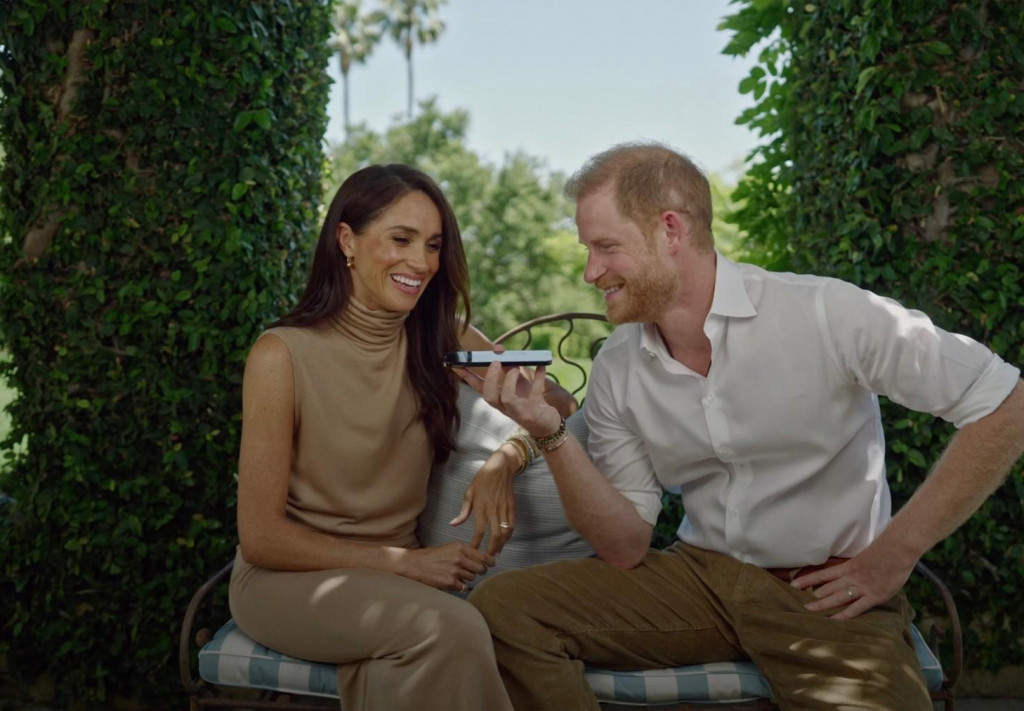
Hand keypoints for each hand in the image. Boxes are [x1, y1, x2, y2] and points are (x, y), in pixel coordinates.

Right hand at [400, 543, 495, 591]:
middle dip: (479, 571)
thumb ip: (464, 553)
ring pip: (472, 578)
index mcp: (460, 547)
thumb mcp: (449, 548)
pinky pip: (463, 587)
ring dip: (467, 578)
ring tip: (456, 575)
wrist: (413, 564)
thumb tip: (481, 559)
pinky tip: (450, 581)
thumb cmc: (431, 557)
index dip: (490, 561)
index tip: (492, 563)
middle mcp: (460, 558)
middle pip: (480, 569)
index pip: (483, 556)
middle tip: (474, 572)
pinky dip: (459, 586)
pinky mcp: (450, 582)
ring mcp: (455, 570)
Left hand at [450, 445, 517, 554]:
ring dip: (502, 544)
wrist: (500, 467)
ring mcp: (504, 509)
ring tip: (496, 552)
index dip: (476, 543)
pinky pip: (512, 525)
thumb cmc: (482, 479)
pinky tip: (504, 540)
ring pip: (506, 532)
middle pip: (495, 535)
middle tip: (487, 558)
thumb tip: (454, 524)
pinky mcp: (512, 507)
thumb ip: (463, 511)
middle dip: (492, 549)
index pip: (479, 531)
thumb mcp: (469, 493)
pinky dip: (509, 535)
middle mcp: (494, 509)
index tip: (473, 551)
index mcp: (481, 507)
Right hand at [455, 362, 561, 436]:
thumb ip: (507, 366)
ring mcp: (519, 410)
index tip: (457, 364)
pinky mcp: (534, 411)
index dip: (467, 377)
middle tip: (495, 362)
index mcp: (498, 399)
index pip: (479, 388)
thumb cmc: (528, 400)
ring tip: (515, 366)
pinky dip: (538, 378)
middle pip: (489, 397)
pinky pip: (535, 393)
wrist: (546, 425)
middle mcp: (505, 407)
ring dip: (510, 381)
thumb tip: (498, 347)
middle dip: (490, 379)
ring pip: (507, 399)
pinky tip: (541, 366)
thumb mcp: (517, 383)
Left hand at [792, 542, 916, 618]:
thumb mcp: (864, 557)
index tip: (793, 584)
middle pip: (827, 588)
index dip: (807, 580)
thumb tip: (846, 572)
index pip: (822, 574)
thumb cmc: (884, 551)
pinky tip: (834, 620)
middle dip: (813, 597)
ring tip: (809, 611)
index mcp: (848, 567)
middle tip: (798, 604)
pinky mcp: (875, 596)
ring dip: (823, 605)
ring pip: (838, 598)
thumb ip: (854, 566)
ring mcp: (862, 587)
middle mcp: (851, 577)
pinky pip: (856, 608)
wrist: (898, 549)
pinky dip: (845, 614)